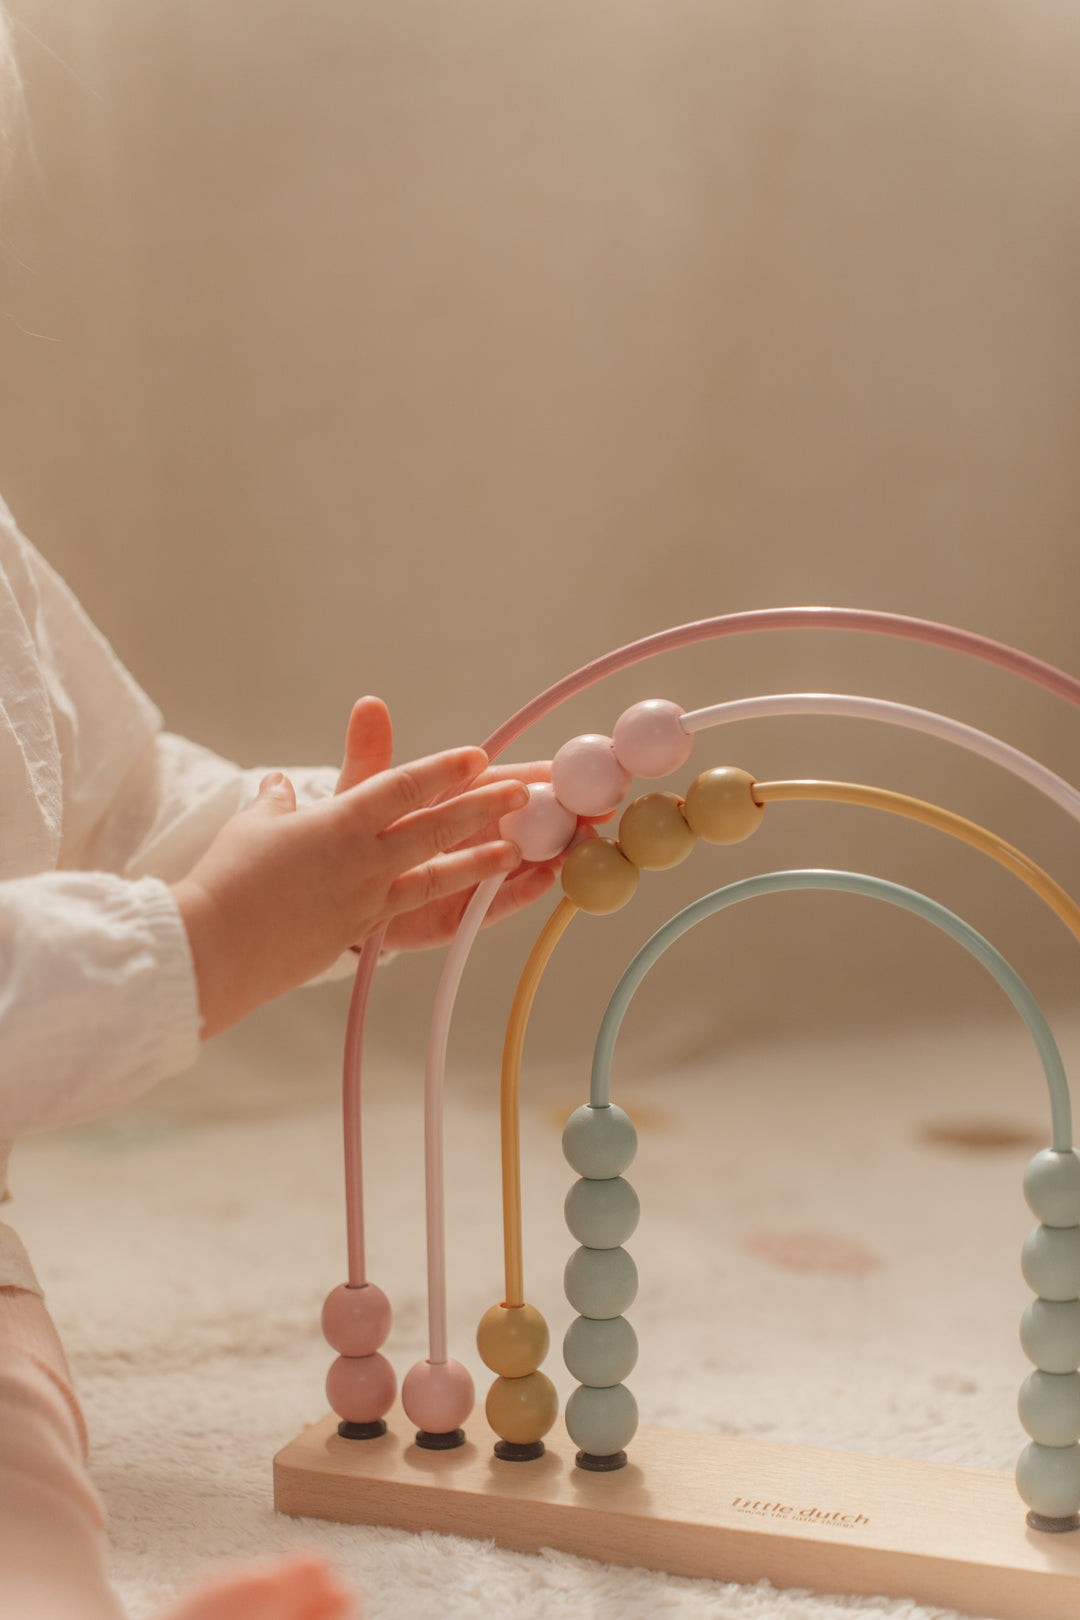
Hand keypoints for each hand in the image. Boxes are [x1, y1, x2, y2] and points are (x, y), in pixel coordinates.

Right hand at [172, 708, 528, 1037]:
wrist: (213, 946)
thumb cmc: (226, 880)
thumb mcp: (253, 825)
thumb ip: (277, 802)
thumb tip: (280, 787)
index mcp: (337, 821)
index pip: (400, 786)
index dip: (441, 769)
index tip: (476, 755)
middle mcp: (361, 858)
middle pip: (435, 826)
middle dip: (483, 807)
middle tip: (524, 793)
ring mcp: (367, 898)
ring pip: (438, 874)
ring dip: (482, 860)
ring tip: (519, 852)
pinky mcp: (362, 932)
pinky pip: (419, 915)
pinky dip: (454, 905)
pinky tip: (479, 902)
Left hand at [334, 696, 561, 951]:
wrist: (330, 897)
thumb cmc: (350, 837)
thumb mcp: (359, 795)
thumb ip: (370, 755)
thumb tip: (368, 704)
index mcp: (455, 801)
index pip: (504, 783)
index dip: (540, 778)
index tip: (572, 772)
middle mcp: (470, 836)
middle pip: (527, 823)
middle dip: (563, 817)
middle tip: (595, 813)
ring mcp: (470, 874)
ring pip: (522, 862)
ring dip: (554, 854)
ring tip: (579, 848)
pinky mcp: (460, 913)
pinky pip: (497, 903)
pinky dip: (522, 891)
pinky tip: (546, 879)